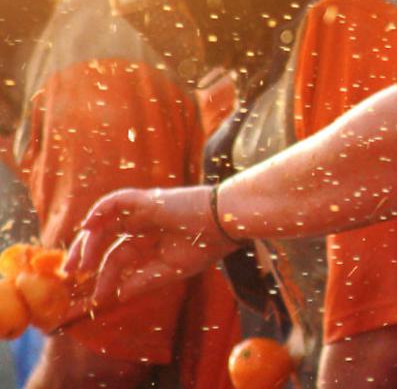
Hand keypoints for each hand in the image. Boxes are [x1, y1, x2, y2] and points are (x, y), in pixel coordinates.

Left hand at [63, 185, 235, 314]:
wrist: (224, 225)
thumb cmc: (205, 246)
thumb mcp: (170, 269)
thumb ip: (144, 280)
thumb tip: (119, 295)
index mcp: (149, 241)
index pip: (118, 258)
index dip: (106, 278)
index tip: (98, 298)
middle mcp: (142, 225)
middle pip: (105, 238)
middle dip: (86, 256)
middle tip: (70, 274)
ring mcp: (142, 211)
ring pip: (105, 222)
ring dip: (88, 240)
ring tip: (78, 261)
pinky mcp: (146, 199)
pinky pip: (115, 201)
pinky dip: (99, 210)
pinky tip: (88, 226)